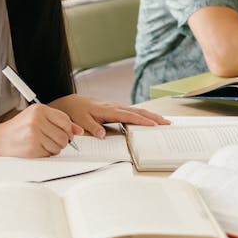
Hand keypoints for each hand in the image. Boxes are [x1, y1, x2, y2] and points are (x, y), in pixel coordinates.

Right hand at [0, 104, 81, 157]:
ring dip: (54, 148)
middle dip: (62, 141)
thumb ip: (58, 121)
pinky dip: (46, 154)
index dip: (69, 130)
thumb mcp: (37, 118)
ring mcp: (34, 134)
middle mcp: (37, 120)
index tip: (67, 134)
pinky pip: (50, 154)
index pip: (65, 120)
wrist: (0, 139)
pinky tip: (37, 148)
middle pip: (64, 135)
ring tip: (43, 143)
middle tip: (51, 140)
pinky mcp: (32, 147)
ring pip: (59, 146)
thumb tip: (78, 130)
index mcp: (39, 109)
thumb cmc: (19, 128)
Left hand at [47, 94, 168, 138]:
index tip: (153, 125)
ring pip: (137, 111)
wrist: (71, 102)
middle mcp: (115, 107)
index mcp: (109, 110)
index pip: (129, 116)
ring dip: (151, 116)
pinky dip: (143, 115)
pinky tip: (148, 119)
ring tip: (163, 121)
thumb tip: (102, 135)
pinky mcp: (115, 109)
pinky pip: (132, 111)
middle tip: (166, 123)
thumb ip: (92, 127)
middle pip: (138, 112)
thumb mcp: (82, 120)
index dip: (142, 121)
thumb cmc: (77, 111)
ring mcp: (116, 107)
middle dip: (153, 117)